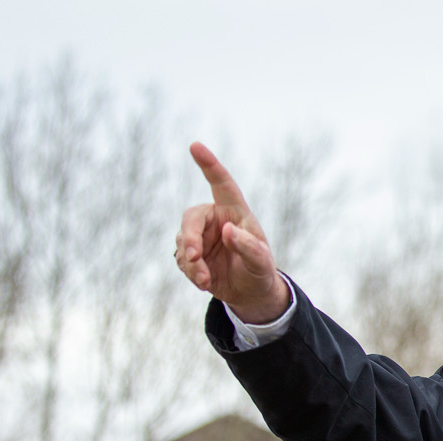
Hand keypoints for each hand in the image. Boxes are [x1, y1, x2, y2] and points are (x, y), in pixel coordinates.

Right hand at [175, 143, 289, 323]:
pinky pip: (181, 259)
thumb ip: (248, 246)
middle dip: (190, 238)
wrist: (250, 292)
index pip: (222, 184)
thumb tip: (227, 230)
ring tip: (206, 280)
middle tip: (194, 257)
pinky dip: (190, 272)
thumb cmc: (260, 270)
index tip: (195, 146)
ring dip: (192, 263)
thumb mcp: (261, 261)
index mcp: (234, 211)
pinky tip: (204, 282)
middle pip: (191, 218)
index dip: (209, 164)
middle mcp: (214, 219)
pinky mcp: (190, 253)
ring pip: (183, 242)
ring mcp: (200, 236)